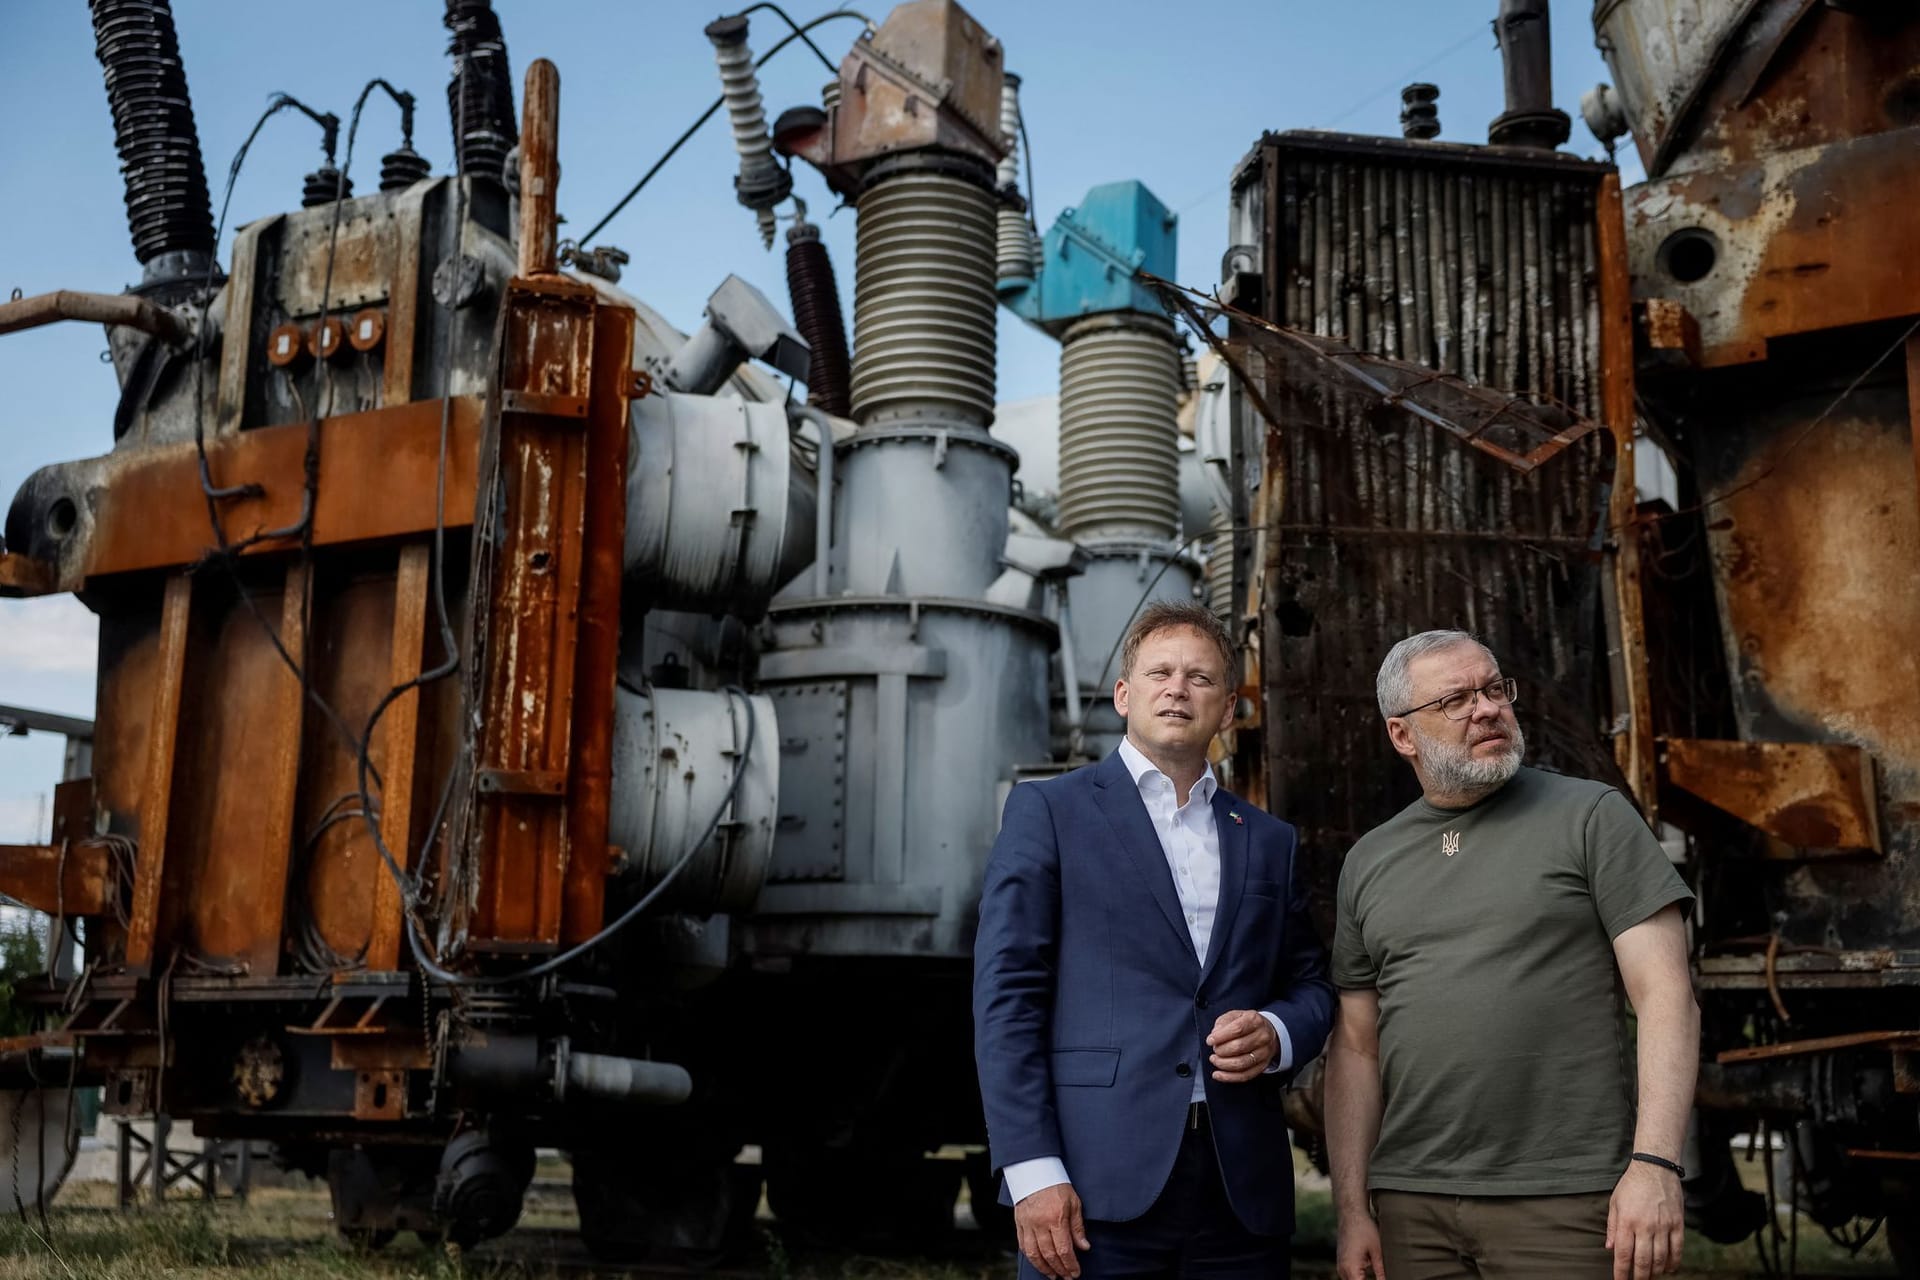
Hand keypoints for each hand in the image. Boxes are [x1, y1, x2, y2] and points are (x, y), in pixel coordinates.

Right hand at [1014, 1182, 1089, 1278]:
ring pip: (1034, 1254)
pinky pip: (1023, 1246)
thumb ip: (1078, 1227)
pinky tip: (1039, 1263)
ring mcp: (1027, 1224)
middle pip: (1049, 1255)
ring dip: (1044, 1268)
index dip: (1070, 1265)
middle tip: (1067, 1277)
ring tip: (1053, 1275)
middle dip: (1060, 1269)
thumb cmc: (1057, 1186)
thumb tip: (1084, 1247)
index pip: (1064, 1249)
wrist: (1035, 1171)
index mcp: (1056, 1218)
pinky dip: (1031, 1257)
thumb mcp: (1074, 1203)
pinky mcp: (1019, 1223)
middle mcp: (1040, 1224)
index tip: (1075, 1273)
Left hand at [1207, 1009, 1277, 1081]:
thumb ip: (1223, 1023)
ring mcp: (1264, 1053)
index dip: (1221, 1036)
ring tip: (1214, 1059)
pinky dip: (1229, 1077)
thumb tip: (1215, 1034)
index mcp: (1255, 1020)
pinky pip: (1245, 1075)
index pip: (1237, 1029)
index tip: (1210, 1040)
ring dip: (1223, 1064)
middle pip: (1239, 1047)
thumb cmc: (1247, 1024)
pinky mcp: (1262, 1066)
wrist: (1267, 1032)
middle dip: (1221, 1050)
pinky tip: (1218, 1074)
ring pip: (1241, 1063)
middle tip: (1214, 1049)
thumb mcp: (1234, 1016)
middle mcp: (1262, 1037)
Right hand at [1336, 1210, 1386, 1278]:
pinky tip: (1373, 1274)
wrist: (1351, 1212)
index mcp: (1351, 1269)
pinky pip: (1351, 1278)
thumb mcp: (1378, 1251)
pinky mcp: (1343, 1263)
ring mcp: (1341, 1267)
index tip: (1386, 1279)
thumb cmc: (1365, 1229)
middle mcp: (1342, 1270)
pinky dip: (1361, 1279)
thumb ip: (1382, 1272)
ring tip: (1380, 1274)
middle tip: (1383, 1276)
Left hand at [1607, 1160, 1683, 1278]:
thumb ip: (1613, 1227)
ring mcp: (1663, 1226)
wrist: (1655, 1167)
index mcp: (1627, 1221)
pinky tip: (1669, 1269)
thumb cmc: (1631, 1185)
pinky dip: (1674, 1262)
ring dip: (1656, 1272)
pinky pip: (1677, 1249)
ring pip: (1661, 1258)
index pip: (1623, 1254)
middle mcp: (1645, 1226)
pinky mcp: (1678, 1223)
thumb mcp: (1615, 1203)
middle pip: (1643, 1261)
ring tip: (1651, 1276)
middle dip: (1639, 1276)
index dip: (1621, 1272)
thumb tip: (1610, 1248)